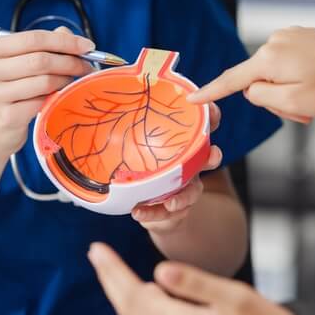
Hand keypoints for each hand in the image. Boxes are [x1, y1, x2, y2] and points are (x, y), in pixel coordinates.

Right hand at [0, 27, 95, 156]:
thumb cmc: (8, 92)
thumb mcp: (18, 64)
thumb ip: (41, 45)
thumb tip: (67, 34)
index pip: (34, 38)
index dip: (65, 41)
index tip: (88, 46)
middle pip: (40, 59)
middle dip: (70, 62)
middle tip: (87, 67)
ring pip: (44, 81)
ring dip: (65, 80)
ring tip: (71, 82)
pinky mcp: (6, 117)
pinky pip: (41, 102)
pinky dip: (54, 98)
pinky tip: (56, 97)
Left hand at [87, 242, 299, 314]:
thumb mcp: (235, 297)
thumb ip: (195, 282)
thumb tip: (159, 271)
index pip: (135, 295)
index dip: (113, 272)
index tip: (97, 250)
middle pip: (129, 309)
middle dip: (110, 280)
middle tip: (96, 255)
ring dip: (121, 295)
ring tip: (110, 271)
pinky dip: (139, 310)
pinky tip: (143, 295)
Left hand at [132, 103, 221, 232]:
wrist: (146, 206)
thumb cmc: (140, 168)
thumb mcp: (132, 144)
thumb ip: (123, 126)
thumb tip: (101, 100)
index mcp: (182, 146)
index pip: (202, 127)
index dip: (211, 117)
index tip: (211, 109)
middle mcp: (189, 166)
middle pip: (208, 158)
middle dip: (213, 155)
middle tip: (211, 155)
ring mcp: (184, 189)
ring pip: (194, 191)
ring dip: (184, 196)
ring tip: (171, 203)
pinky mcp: (174, 210)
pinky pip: (167, 213)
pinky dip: (153, 214)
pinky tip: (138, 213)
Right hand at [188, 27, 314, 123]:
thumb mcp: (292, 103)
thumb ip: (261, 97)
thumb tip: (252, 88)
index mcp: (268, 59)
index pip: (231, 80)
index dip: (211, 92)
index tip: (192, 99)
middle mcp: (275, 41)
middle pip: (256, 79)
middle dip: (273, 99)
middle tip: (301, 115)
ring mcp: (290, 35)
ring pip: (273, 72)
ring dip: (287, 89)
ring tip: (312, 100)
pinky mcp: (303, 35)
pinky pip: (288, 61)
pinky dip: (296, 76)